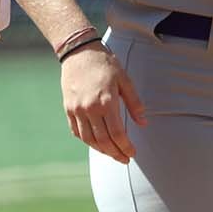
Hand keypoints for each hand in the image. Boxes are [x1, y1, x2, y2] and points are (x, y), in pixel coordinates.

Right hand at [61, 44, 146, 162]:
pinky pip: (77, 131)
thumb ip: (134, 103)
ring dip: (101, 150)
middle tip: (124, 159)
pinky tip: (96, 143)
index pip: (116, 133)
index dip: (125, 147)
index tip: (132, 153)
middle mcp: (89, 108)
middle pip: (103, 140)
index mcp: (106, 101)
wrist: (79, 52)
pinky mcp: (68, 109)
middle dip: (115, 153)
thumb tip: (143, 123)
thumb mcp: (125, 80)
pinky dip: (87, 141)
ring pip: (88, 139)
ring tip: (113, 153)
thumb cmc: (105, 64)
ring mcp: (77, 110)